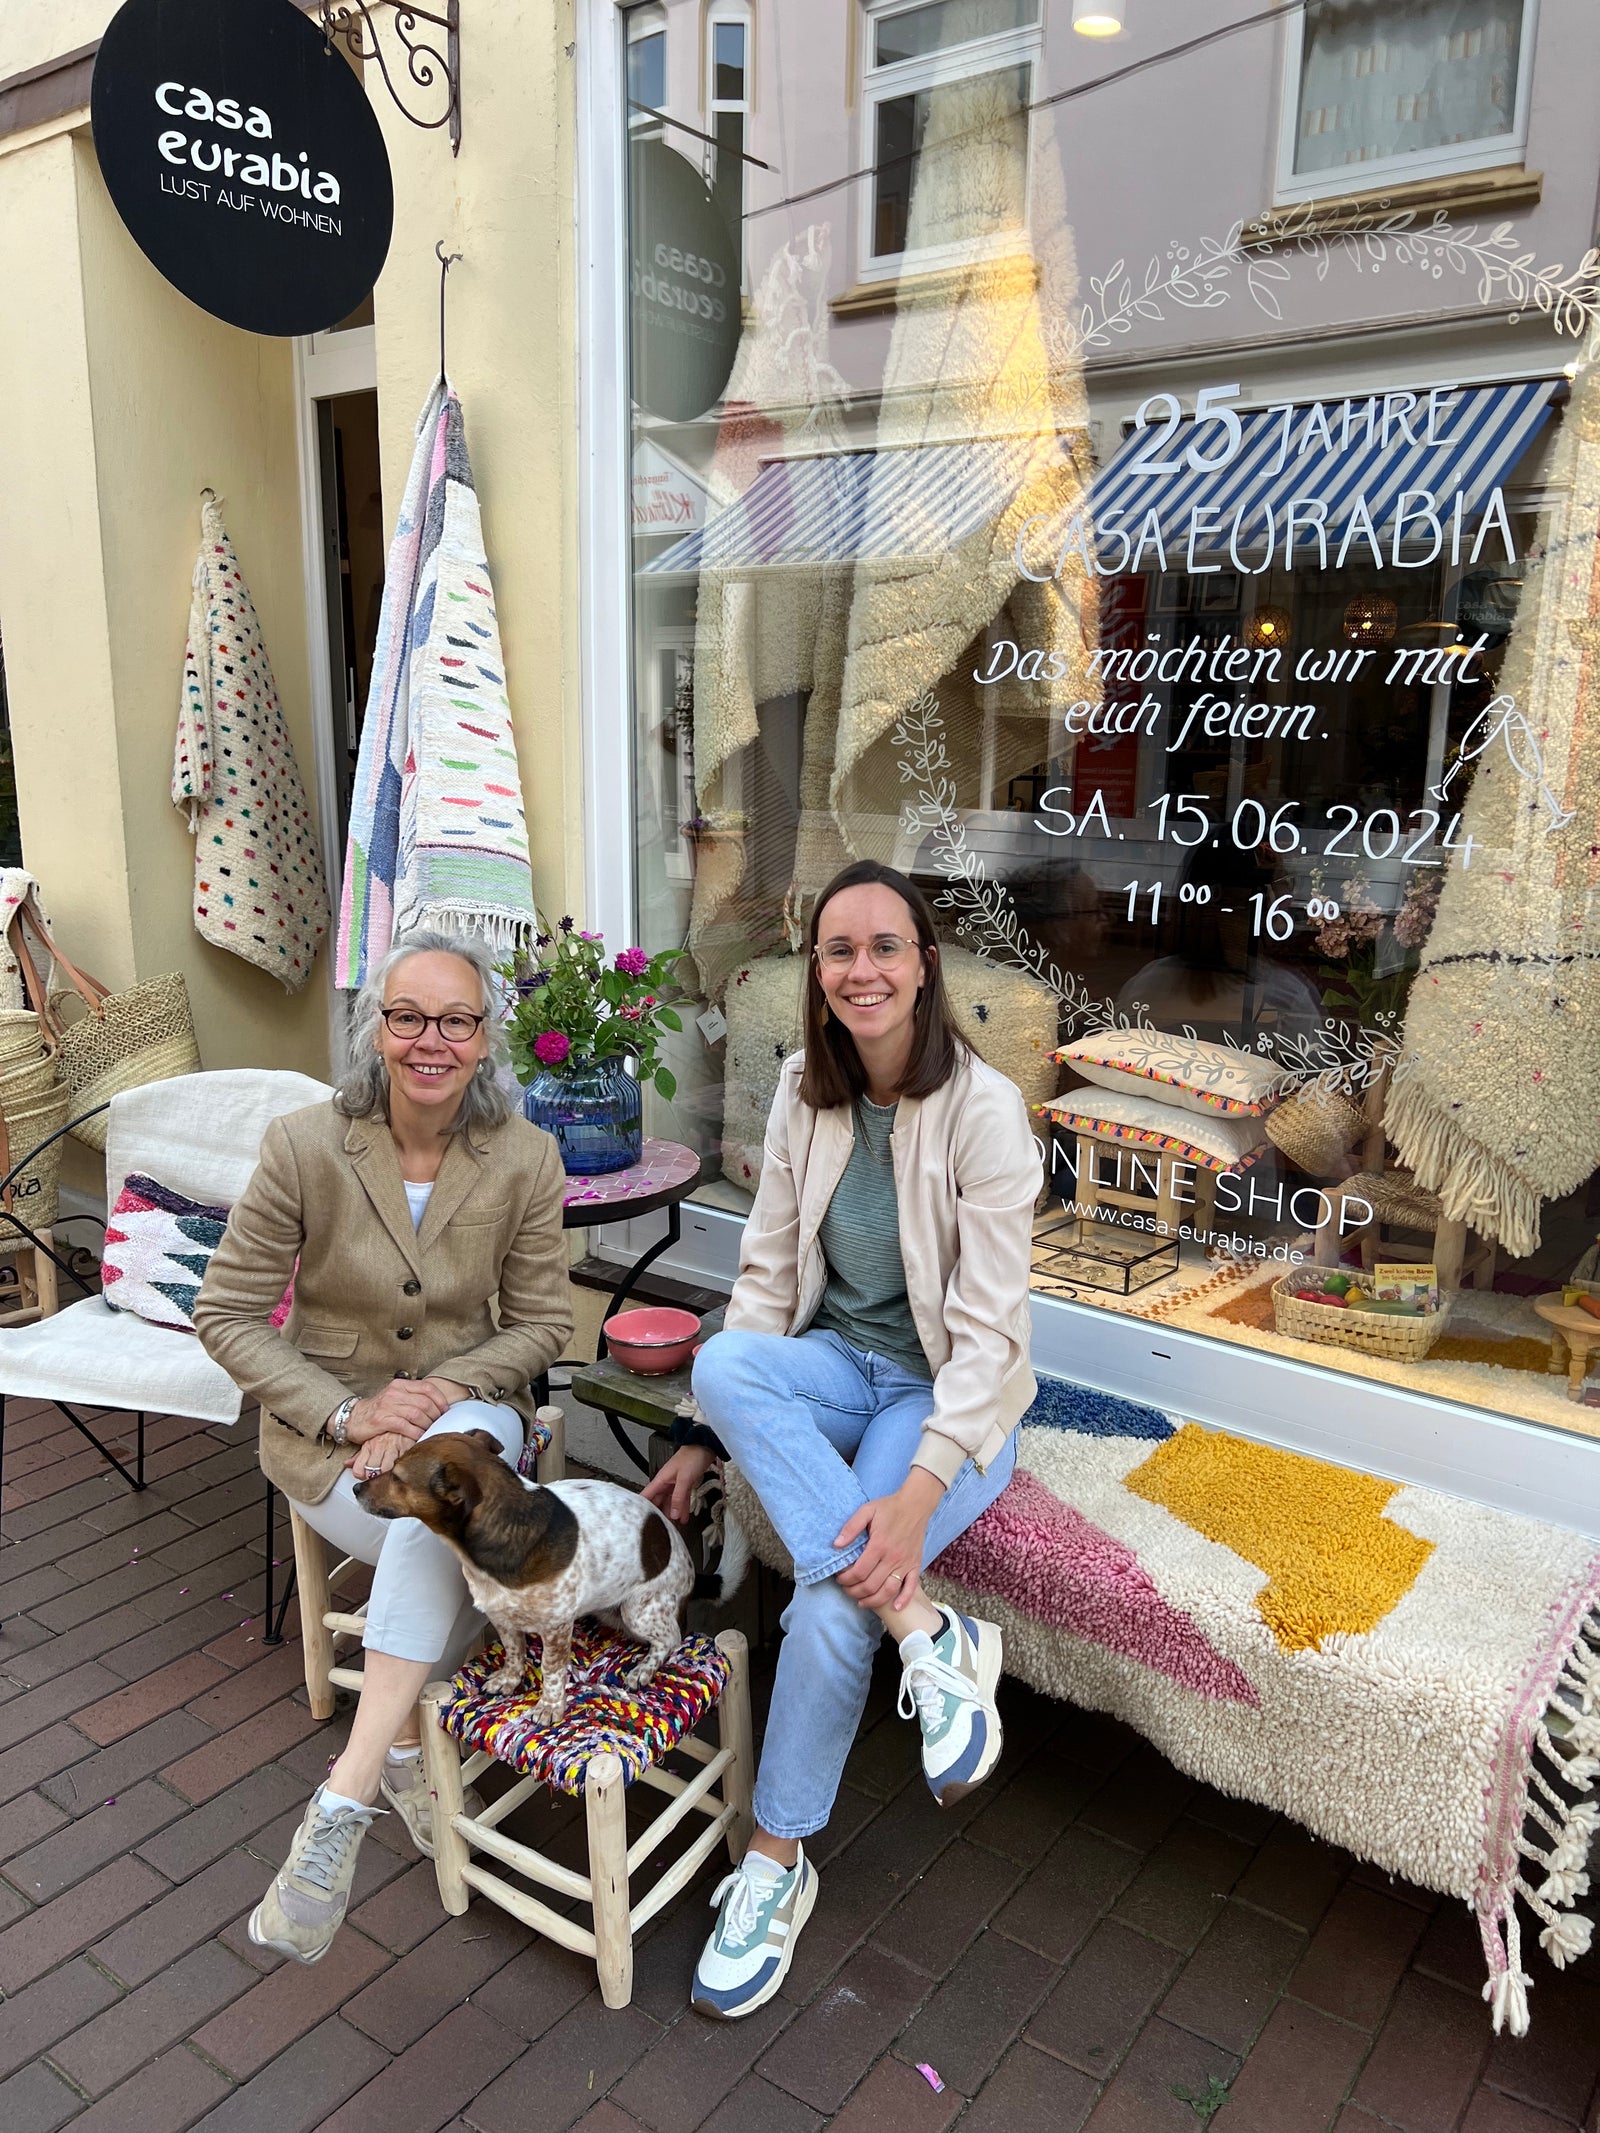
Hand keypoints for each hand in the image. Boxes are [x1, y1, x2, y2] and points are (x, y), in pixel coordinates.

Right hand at [345, 1377, 451, 1444]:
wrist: (352, 1418)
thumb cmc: (378, 1410)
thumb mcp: (395, 1398)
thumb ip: (412, 1398)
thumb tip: (436, 1406)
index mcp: (400, 1385)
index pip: (427, 1388)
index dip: (440, 1400)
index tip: (445, 1411)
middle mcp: (394, 1393)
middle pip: (424, 1402)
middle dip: (435, 1415)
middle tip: (439, 1424)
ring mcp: (387, 1406)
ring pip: (417, 1414)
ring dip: (427, 1425)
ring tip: (430, 1431)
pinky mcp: (381, 1420)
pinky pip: (405, 1426)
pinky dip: (416, 1433)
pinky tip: (419, 1437)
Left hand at [349, 1431, 411, 1478]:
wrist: (401, 1417)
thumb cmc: (385, 1430)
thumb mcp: (369, 1441)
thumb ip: (358, 1455)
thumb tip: (347, 1464)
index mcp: (368, 1446)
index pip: (359, 1469)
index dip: (361, 1476)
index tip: (365, 1476)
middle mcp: (378, 1447)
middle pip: (371, 1471)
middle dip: (373, 1478)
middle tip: (376, 1477)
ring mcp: (392, 1448)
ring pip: (385, 1469)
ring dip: (386, 1474)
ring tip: (387, 1473)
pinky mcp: (405, 1448)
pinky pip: (401, 1463)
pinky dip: (400, 1467)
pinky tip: (399, 1465)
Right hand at [642, 1445, 715, 1523]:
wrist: (705, 1447)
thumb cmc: (692, 1456)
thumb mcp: (684, 1479)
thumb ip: (678, 1497)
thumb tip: (673, 1514)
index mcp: (661, 1480)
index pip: (646, 1496)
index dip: (641, 1507)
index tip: (639, 1520)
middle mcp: (666, 1483)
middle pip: (658, 1501)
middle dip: (658, 1514)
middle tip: (658, 1528)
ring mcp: (675, 1484)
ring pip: (670, 1502)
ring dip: (672, 1513)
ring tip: (673, 1526)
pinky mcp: (684, 1484)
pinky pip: (681, 1499)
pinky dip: (682, 1508)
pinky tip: (683, 1517)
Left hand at [834, 1470, 943, 1611]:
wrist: (915, 1505)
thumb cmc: (889, 1508)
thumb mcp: (866, 1510)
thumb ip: (851, 1527)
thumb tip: (836, 1545)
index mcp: (879, 1545)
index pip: (859, 1572)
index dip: (846, 1579)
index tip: (839, 1578)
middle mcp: (893, 1558)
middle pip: (871, 1585)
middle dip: (855, 1591)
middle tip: (846, 1589)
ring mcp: (905, 1563)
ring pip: (889, 1591)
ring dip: (873, 1600)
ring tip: (861, 1601)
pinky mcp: (915, 1565)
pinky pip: (911, 1587)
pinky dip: (903, 1600)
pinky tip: (895, 1608)